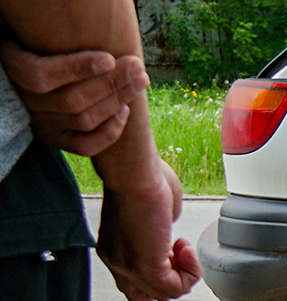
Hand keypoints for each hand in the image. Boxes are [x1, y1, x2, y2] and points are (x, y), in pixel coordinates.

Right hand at [0, 40, 148, 156]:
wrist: (33, 69)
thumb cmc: (41, 44)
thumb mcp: (38, 35)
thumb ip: (54, 40)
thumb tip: (94, 48)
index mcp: (13, 68)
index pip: (40, 76)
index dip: (76, 69)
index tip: (109, 59)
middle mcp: (25, 100)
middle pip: (72, 100)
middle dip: (111, 83)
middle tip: (137, 66)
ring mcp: (40, 122)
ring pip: (84, 120)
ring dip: (118, 100)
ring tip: (140, 81)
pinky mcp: (54, 138)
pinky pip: (84, 146)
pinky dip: (109, 132)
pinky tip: (125, 111)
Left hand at [96, 156, 200, 300]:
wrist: (134, 173)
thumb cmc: (141, 178)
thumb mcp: (153, 212)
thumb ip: (160, 230)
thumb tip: (170, 233)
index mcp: (114, 248)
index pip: (133, 282)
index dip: (160, 270)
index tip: (170, 247)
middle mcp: (116, 260)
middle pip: (143, 297)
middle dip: (170, 279)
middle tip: (179, 254)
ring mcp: (128, 265)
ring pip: (163, 295)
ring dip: (184, 274)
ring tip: (184, 248)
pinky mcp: (146, 265)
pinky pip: (175, 288)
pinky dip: (190, 273)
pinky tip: (186, 248)